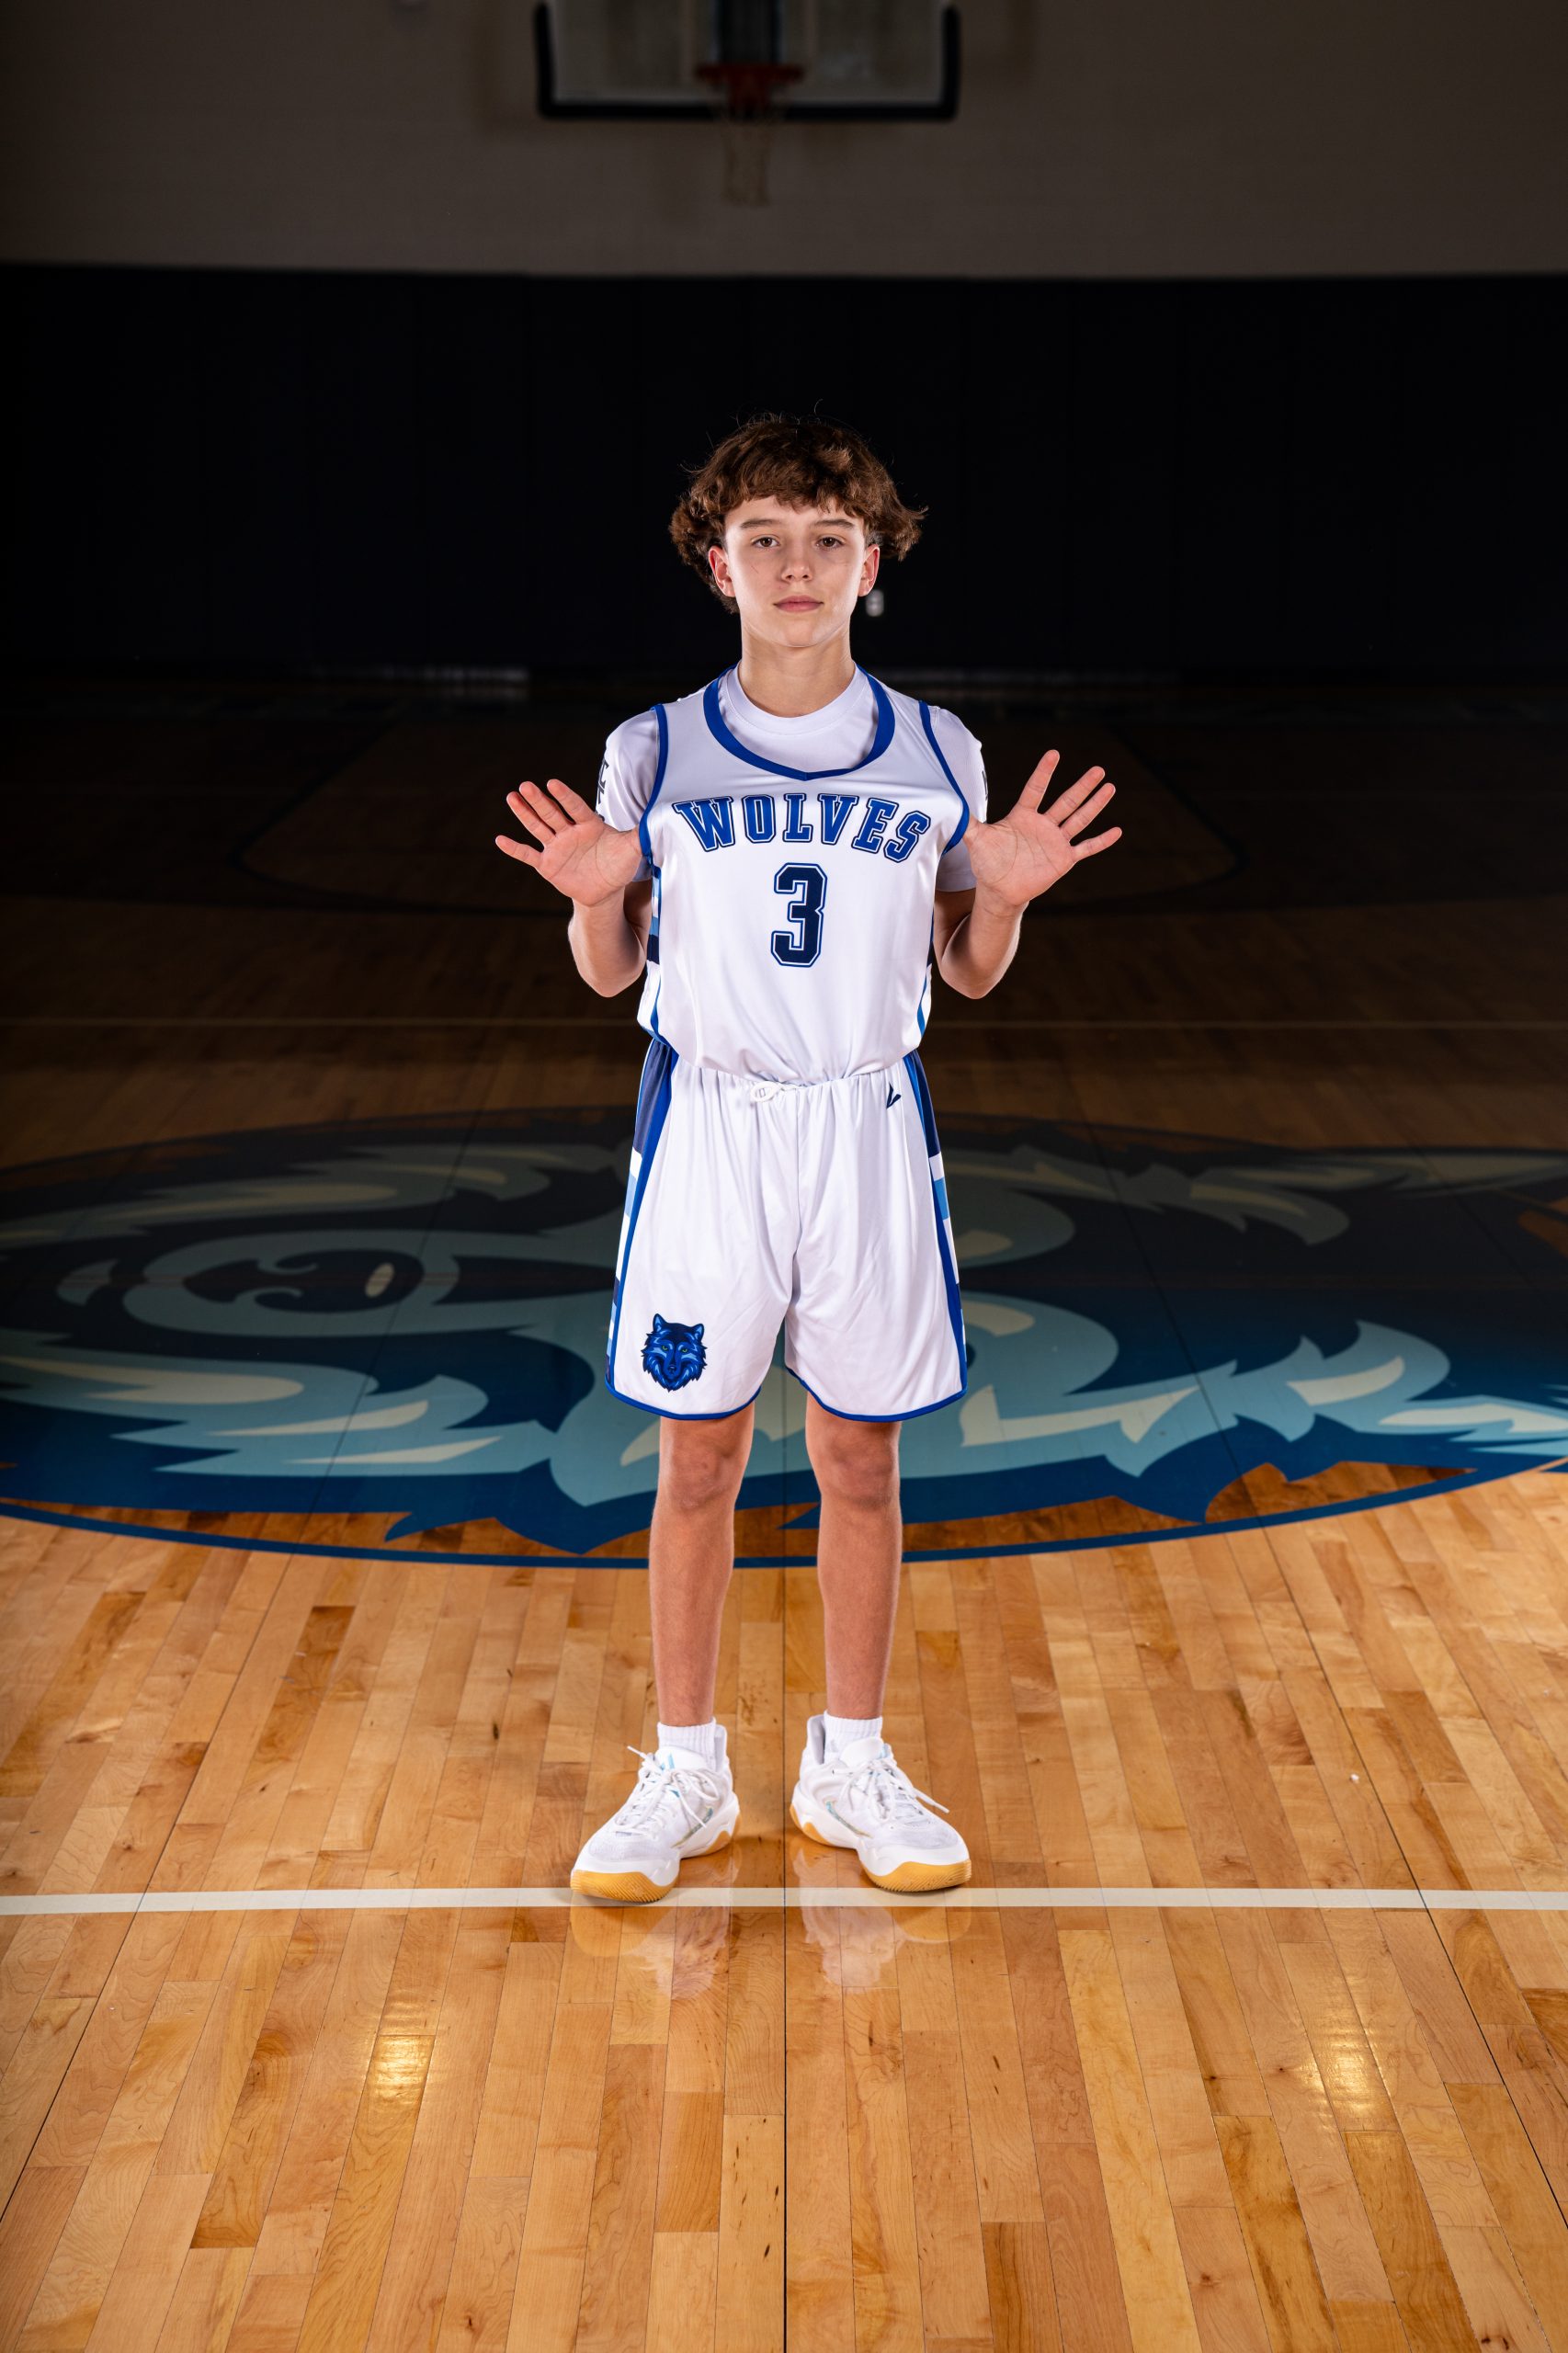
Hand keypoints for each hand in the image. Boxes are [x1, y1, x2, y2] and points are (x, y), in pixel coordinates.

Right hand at [495, 777, 644, 906]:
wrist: (605, 890)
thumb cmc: (618, 865)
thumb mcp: (632, 849)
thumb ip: (641, 833)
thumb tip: (659, 819)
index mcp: (588, 824)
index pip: (575, 807)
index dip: (565, 796)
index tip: (552, 783)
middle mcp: (569, 831)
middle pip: (552, 813)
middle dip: (538, 800)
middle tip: (526, 785)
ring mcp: (556, 846)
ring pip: (538, 827)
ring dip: (524, 813)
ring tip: (511, 797)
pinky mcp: (547, 864)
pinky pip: (529, 855)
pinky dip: (515, 848)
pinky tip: (500, 839)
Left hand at [966, 751, 1121, 908]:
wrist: (1000, 889)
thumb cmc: (987, 862)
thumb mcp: (976, 840)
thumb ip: (967, 823)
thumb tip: (950, 806)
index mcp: (1023, 815)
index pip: (1035, 789)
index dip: (1044, 773)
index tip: (1054, 753)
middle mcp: (1042, 824)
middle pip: (1066, 801)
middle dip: (1082, 785)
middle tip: (1099, 769)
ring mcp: (1055, 841)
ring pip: (1079, 819)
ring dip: (1095, 804)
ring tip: (1110, 787)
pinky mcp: (1064, 859)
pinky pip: (1086, 848)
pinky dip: (1101, 841)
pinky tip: (1117, 831)